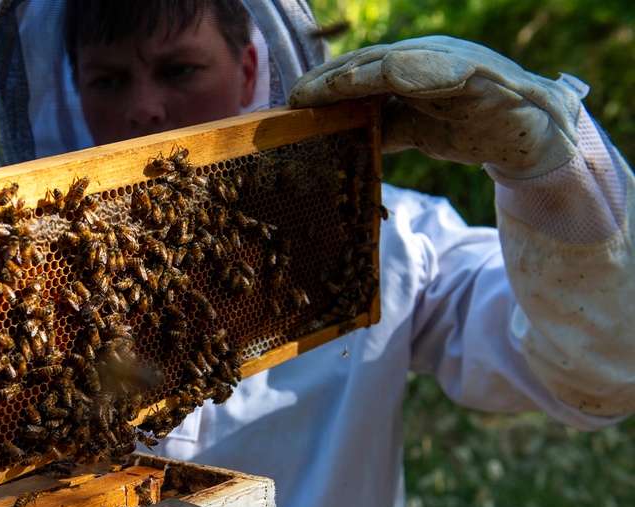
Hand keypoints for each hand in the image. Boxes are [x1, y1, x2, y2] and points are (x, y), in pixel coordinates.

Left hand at [289, 36, 584, 178]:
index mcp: (408, 67)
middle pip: (367, 62)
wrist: (528, 133)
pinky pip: (442, 70)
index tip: (292, 102)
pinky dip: (414, 72)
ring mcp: (450, 61)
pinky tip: (390, 77)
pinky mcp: (478, 75)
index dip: (324, 84)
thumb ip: (383, 126)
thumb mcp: (415, 129)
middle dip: (329, 80)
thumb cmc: (468, 124)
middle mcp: (425, 56)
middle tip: (296, 98)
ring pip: (396, 62)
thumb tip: (341, 136)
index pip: (357, 70)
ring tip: (328, 88)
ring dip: (358, 74)